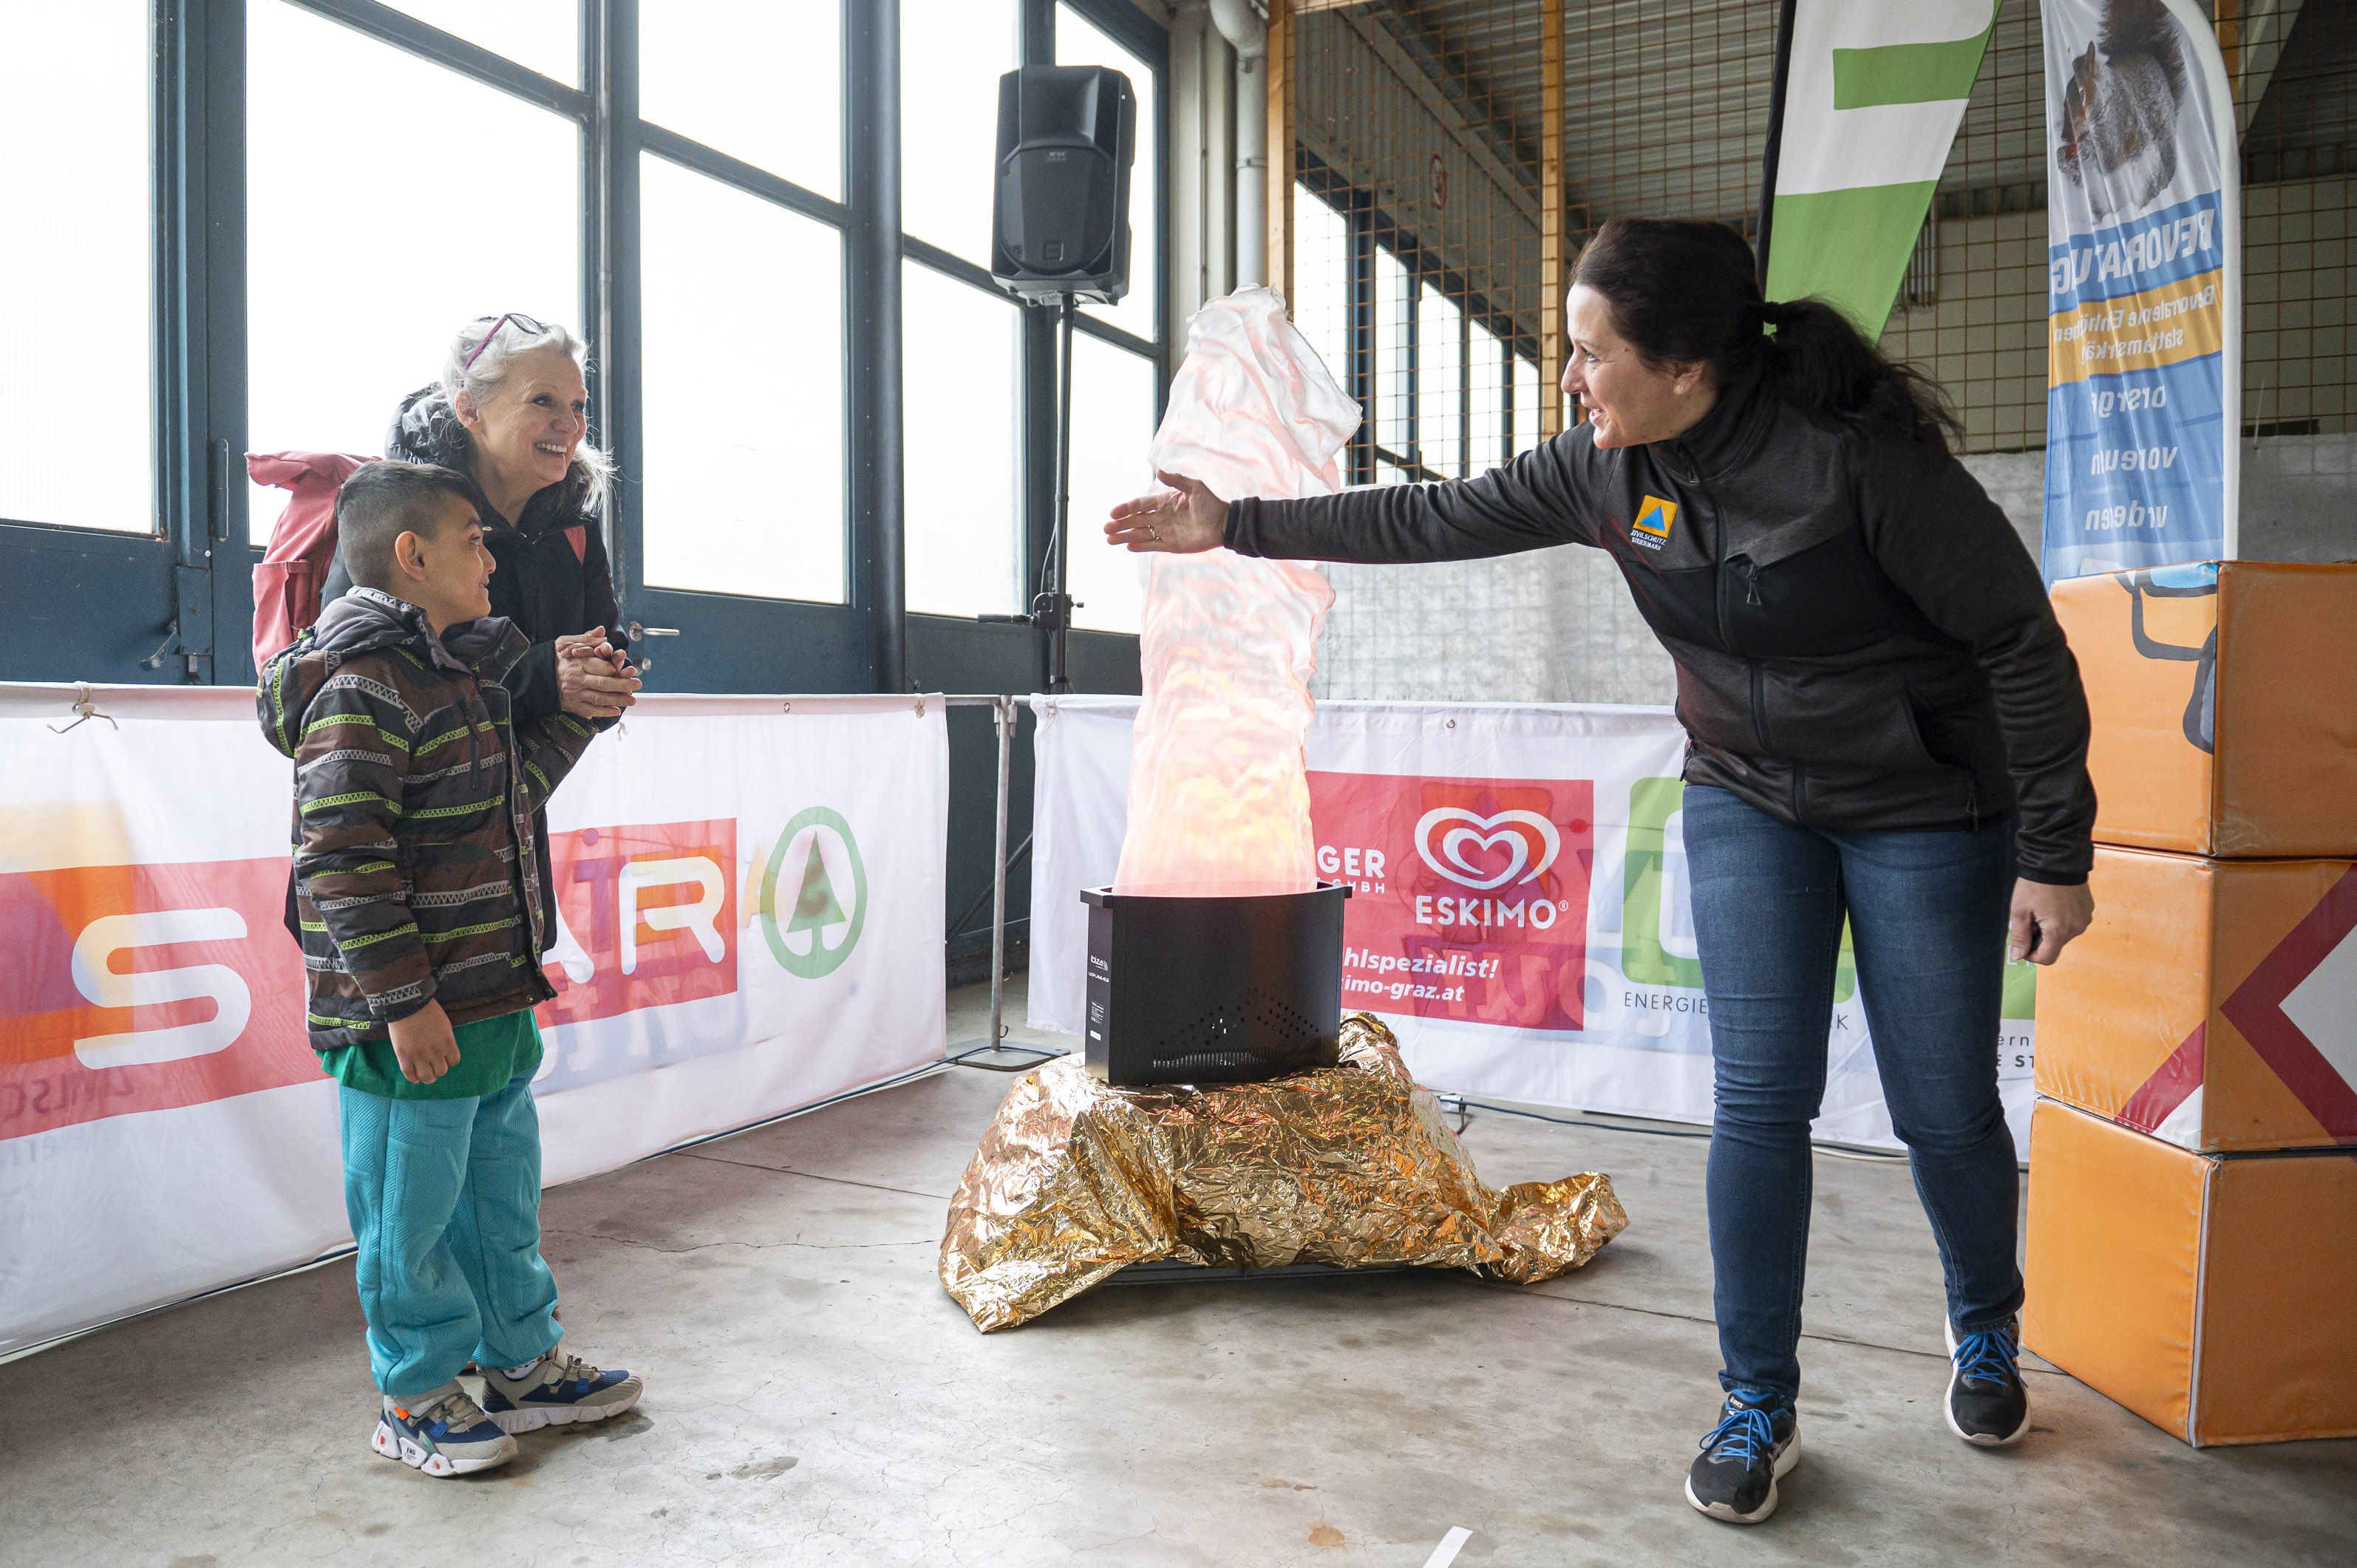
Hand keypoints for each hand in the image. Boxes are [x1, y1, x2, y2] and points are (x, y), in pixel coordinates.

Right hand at [388, 999, 460, 1084]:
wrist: (407, 1005)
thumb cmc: (427, 1011)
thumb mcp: (444, 1025)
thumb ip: (445, 1040)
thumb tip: (444, 1052)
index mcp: (448, 1043)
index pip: (454, 1061)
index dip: (449, 1061)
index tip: (444, 1059)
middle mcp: (435, 1052)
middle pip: (441, 1071)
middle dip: (438, 1069)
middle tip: (433, 1066)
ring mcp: (419, 1056)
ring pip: (427, 1077)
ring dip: (427, 1078)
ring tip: (425, 1075)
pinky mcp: (404, 1057)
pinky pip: (410, 1074)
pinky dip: (413, 1078)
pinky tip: (415, 1077)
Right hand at [554, 627, 639, 718]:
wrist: (536, 676)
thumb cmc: (556, 657)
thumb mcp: (566, 642)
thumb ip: (587, 638)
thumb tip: (602, 631)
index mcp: (578, 663)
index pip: (601, 667)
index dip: (616, 669)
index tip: (628, 669)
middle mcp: (577, 679)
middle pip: (604, 684)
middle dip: (623, 685)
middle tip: (638, 684)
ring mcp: (575, 693)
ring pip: (600, 698)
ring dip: (618, 700)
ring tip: (632, 699)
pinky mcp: (572, 704)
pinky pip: (590, 710)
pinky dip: (603, 712)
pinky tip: (616, 711)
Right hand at [1106, 471, 1228, 553]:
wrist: (1224, 524)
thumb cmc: (1211, 504)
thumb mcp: (1194, 487)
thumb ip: (1176, 480)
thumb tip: (1157, 470)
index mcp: (1165, 502)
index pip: (1141, 505)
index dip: (1126, 508)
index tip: (1113, 513)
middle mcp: (1162, 517)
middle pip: (1136, 520)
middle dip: (1121, 524)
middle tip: (1106, 528)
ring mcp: (1165, 531)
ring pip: (1141, 534)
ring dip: (1125, 536)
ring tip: (1110, 539)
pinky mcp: (1171, 544)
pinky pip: (1153, 545)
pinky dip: (1141, 546)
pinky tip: (1128, 547)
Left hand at [2009, 877, 2093, 964]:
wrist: (2057, 859)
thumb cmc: (2036, 884)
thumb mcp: (2020, 910)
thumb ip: (2020, 936)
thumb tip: (2018, 955)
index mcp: (2058, 931)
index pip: (2046, 958)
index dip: (2031, 955)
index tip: (2022, 944)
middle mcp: (2076, 928)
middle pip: (2055, 945)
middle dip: (2040, 938)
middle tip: (2030, 920)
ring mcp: (2084, 918)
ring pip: (2064, 934)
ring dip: (2051, 928)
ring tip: (2042, 909)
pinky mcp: (2088, 909)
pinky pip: (2073, 922)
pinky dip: (2062, 919)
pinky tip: (2053, 903)